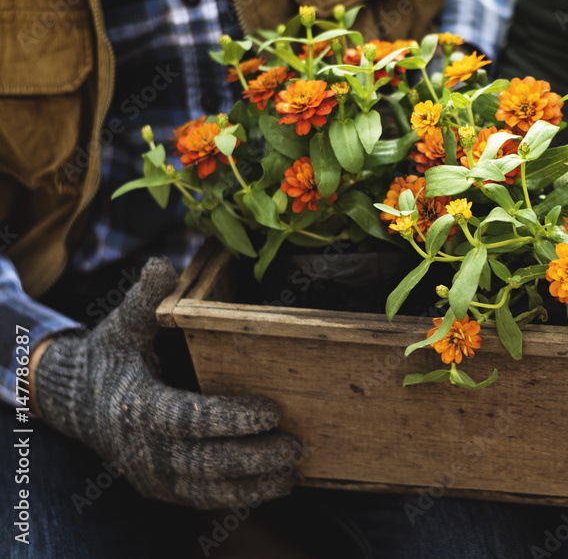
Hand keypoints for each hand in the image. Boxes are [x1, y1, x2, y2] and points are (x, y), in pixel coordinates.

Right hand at [34, 257, 300, 508]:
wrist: (76, 403)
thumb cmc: (110, 357)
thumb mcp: (123, 326)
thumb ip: (145, 299)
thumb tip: (159, 264)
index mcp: (137, 407)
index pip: (189, 418)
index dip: (230, 418)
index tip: (271, 412)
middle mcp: (143, 450)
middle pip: (205, 461)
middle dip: (253, 456)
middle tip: (296, 445)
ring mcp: (152, 475)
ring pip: (207, 488)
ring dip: (253, 484)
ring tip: (294, 472)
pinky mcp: (163, 488)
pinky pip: (203, 499)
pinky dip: (239, 497)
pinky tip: (275, 487)